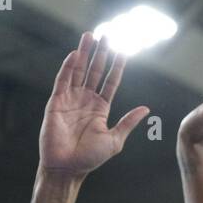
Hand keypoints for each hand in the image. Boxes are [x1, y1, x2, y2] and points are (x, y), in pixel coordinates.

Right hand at [39, 33, 148, 177]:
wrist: (67, 167)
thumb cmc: (90, 158)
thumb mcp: (115, 140)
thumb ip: (128, 122)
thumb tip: (146, 109)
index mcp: (100, 108)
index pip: (110, 81)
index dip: (116, 66)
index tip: (123, 50)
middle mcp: (86, 100)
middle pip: (95, 71)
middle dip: (101, 53)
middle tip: (106, 34)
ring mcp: (70, 99)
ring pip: (79, 71)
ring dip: (84, 53)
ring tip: (90, 35)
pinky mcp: (56, 102)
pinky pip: (63, 80)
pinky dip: (68, 67)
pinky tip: (75, 54)